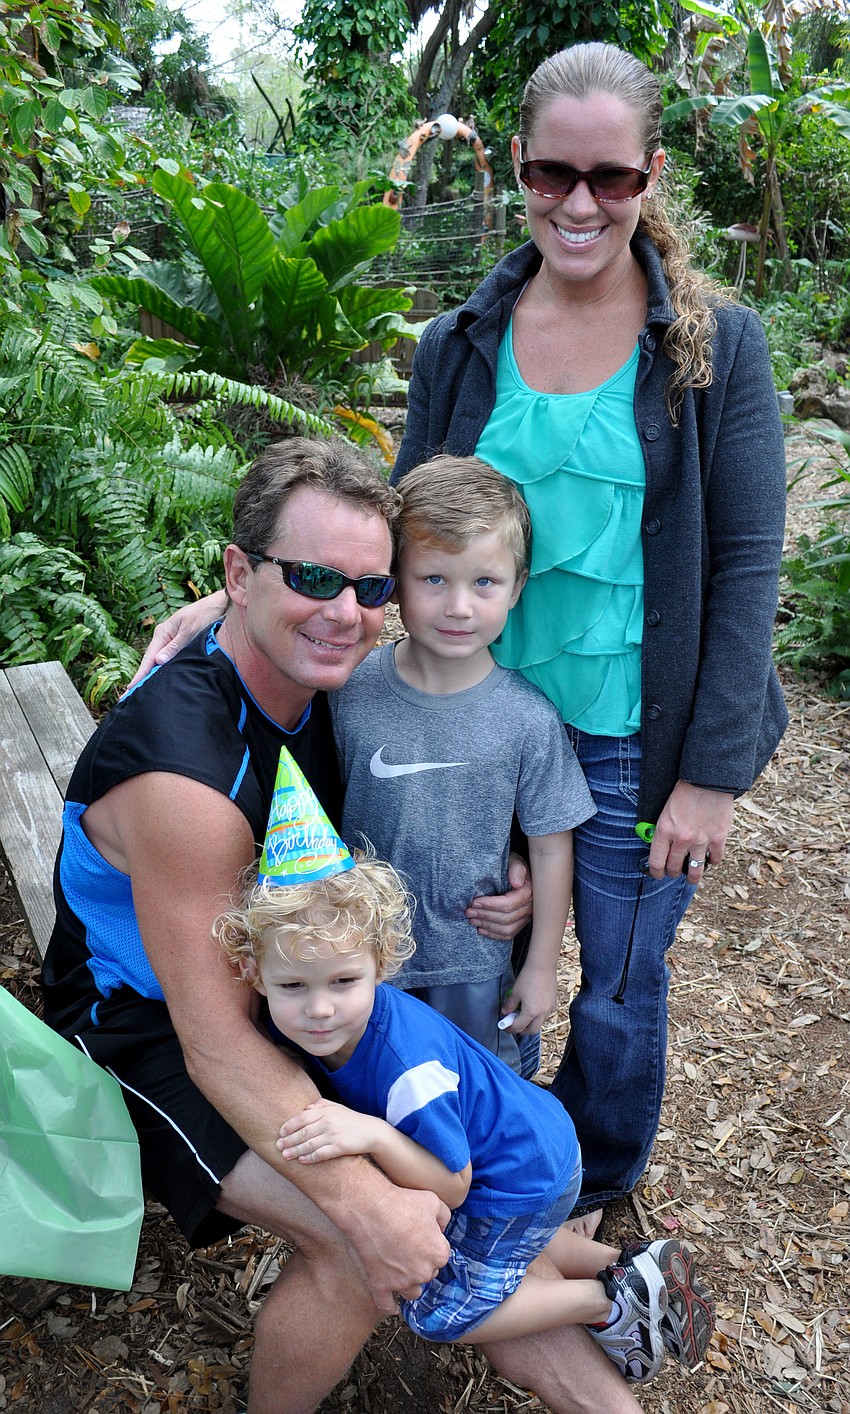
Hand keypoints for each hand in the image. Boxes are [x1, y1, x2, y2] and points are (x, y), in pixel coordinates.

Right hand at [125, 590, 226, 689]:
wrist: (221, 606)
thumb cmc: (206, 614)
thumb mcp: (190, 630)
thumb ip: (175, 646)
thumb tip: (158, 661)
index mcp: (163, 633)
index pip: (149, 658)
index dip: (141, 674)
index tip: (131, 689)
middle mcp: (165, 638)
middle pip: (151, 662)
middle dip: (142, 679)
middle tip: (129, 697)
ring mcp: (173, 642)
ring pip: (161, 663)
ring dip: (154, 677)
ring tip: (142, 694)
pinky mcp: (183, 646)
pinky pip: (171, 662)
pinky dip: (165, 672)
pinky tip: (162, 682)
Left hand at [278, 1099, 378, 1163]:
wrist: (371, 1131)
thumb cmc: (351, 1119)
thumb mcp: (336, 1107)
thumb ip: (320, 1106)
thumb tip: (304, 1108)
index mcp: (326, 1111)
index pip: (302, 1117)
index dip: (289, 1125)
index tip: (280, 1132)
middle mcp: (329, 1121)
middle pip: (303, 1132)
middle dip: (289, 1140)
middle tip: (278, 1146)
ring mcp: (334, 1134)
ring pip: (310, 1144)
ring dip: (295, 1151)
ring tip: (285, 1156)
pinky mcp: (340, 1147)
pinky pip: (322, 1153)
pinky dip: (310, 1157)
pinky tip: (302, 1160)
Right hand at [345, 1182, 450, 1310]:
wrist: (370, 1208)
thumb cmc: (402, 1202)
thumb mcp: (433, 1201)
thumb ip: (444, 1217)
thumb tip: (441, 1229)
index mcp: (439, 1254)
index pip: (441, 1254)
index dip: (430, 1242)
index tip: (419, 1233)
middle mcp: (423, 1273)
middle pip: (427, 1272)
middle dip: (420, 1262)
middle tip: (406, 1244)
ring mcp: (401, 1282)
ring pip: (412, 1291)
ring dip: (409, 1283)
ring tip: (401, 1270)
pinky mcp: (380, 1285)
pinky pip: (386, 1305)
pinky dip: (389, 1306)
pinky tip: (392, 1305)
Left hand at [466, 853, 532, 938]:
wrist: (516, 872)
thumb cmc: (513, 866)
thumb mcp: (515, 861)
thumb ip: (516, 869)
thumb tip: (516, 883)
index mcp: (528, 892)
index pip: (509, 904)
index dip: (490, 905)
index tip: (474, 901)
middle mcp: (529, 908)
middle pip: (506, 918)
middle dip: (485, 915)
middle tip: (468, 911)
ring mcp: (525, 918)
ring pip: (506, 929)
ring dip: (487, 926)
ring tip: (472, 920)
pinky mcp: (519, 924)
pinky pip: (508, 935)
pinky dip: (493, 935)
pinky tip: (481, 929)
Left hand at [505, 964, 556, 1034]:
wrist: (543, 966)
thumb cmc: (527, 978)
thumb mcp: (515, 992)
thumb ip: (510, 1005)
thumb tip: (505, 1013)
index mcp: (530, 1012)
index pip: (518, 1027)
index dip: (510, 1029)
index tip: (504, 1027)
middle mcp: (542, 1014)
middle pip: (531, 1030)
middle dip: (522, 1031)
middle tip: (514, 1025)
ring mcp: (549, 1009)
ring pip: (540, 1023)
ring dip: (531, 1024)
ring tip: (523, 1016)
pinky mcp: (554, 1003)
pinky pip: (546, 1015)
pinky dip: (539, 1017)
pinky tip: (534, 1009)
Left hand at [648, 780, 734, 881]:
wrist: (707, 780)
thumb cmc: (684, 792)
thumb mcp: (666, 811)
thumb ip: (664, 830)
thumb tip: (662, 847)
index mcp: (665, 831)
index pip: (656, 862)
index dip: (655, 872)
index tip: (657, 874)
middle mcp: (681, 839)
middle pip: (674, 868)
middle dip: (672, 873)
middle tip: (674, 872)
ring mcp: (701, 840)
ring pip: (695, 870)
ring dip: (692, 876)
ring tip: (692, 876)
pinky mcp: (718, 838)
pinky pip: (715, 859)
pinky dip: (711, 861)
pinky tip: (709, 858)